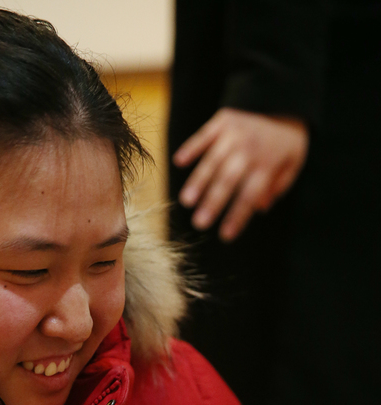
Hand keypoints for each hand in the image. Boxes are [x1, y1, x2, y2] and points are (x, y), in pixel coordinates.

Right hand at [173, 108, 308, 240]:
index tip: (225, 236)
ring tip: (186, 201)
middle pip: (229, 180)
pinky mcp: (222, 121)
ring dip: (199, 181)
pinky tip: (180, 162)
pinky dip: (192, 147)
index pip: (250, 195)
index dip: (238, 216)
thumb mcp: (293, 164)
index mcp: (268, 163)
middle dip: (214, 202)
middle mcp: (250, 149)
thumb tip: (261, 208)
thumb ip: (278, 186)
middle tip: (200, 223)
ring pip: (213, 160)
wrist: (283, 101)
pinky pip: (204, 135)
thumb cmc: (285, 142)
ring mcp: (234, 134)